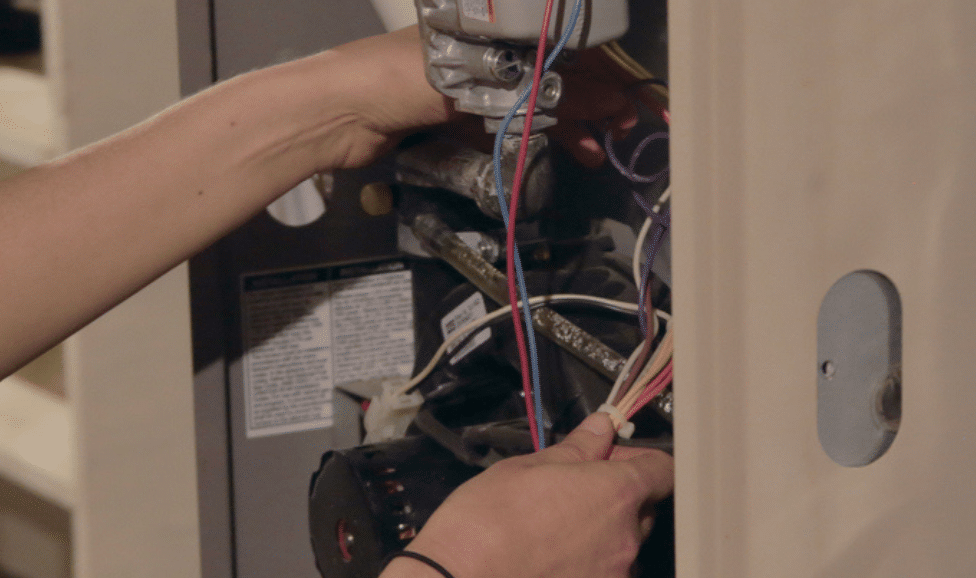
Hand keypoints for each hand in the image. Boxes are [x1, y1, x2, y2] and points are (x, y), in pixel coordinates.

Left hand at [320, 28, 650, 170]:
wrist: (337, 112)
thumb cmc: (399, 77)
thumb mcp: (484, 82)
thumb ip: (549, 93)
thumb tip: (610, 101)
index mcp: (497, 26)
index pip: (568, 47)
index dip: (608, 75)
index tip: (638, 103)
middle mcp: (491, 49)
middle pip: (559, 74)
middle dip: (598, 103)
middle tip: (628, 132)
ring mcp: (475, 82)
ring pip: (540, 101)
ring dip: (574, 126)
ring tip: (599, 152)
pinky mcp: (461, 114)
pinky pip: (514, 122)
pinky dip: (540, 136)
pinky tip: (563, 151)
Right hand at [409, 413, 672, 577]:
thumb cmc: (480, 525)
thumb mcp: (520, 469)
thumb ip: (574, 450)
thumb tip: (603, 427)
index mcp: (615, 495)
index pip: (663, 472)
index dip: (640, 464)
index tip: (611, 466)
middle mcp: (627, 544)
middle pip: (643, 519)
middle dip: (616, 510)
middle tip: (567, 510)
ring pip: (624, 565)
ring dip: (603, 555)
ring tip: (552, 557)